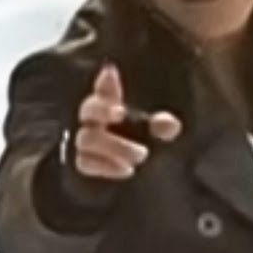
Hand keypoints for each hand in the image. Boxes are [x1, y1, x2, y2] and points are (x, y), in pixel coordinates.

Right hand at [73, 62, 180, 179]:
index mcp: (113, 106)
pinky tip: (127, 170)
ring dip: (114, 145)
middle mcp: (95, 122)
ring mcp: (86, 143)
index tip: (111, 72)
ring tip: (142, 155)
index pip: (104, 89)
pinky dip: (105, 166)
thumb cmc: (148, 146)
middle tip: (120, 113)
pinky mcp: (84, 164)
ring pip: (87, 138)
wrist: (140, 179)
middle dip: (102, 108)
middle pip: (89, 109)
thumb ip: (164, 127)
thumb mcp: (160, 135)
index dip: (105, 81)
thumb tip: (167, 124)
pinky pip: (84, 163)